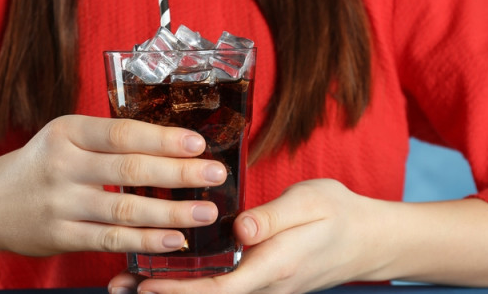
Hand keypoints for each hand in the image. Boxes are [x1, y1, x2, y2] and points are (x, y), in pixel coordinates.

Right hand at [0, 115, 226, 256]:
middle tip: (216, 174)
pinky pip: (110, 240)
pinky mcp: (60, 236)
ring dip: (171, 213)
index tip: (198, 142)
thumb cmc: (41, 164)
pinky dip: (145, 241)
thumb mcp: (65, 137)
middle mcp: (63, 165)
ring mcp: (60, 203)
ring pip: (125, 209)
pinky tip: (174, 240)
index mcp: (67, 132)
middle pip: (130, 169)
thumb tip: (172, 142)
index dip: (163, 138)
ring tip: (206, 212)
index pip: (122, 133)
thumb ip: (108, 140)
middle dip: (179, 173)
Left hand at [109, 179, 389, 293]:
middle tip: (119, 287)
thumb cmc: (338, 214)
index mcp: (276, 265)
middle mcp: (267, 286)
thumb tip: (240, 231)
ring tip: (128, 284)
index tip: (147, 285)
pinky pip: (222, 290)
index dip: (181, 291)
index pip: (221, 288)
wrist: (367, 240)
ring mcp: (265, 289)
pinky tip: (164, 277)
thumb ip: (273, 217)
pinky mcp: (262, 283)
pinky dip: (190, 286)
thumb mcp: (310, 202)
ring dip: (173, 293)